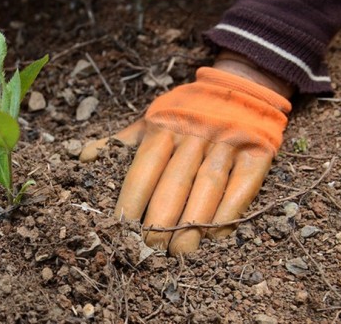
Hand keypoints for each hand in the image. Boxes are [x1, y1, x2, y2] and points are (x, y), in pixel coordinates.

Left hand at [80, 65, 291, 253]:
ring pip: (208, 187)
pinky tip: (214, 235)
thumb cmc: (186, 113)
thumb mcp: (151, 119)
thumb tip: (83, 159)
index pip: (144, 168)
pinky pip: (242, 186)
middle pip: (175, 182)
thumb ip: (121, 142)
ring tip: (179, 252)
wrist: (241, 87)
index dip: (132, 200)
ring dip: (192, 224)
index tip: (123, 227)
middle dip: (160, 219)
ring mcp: (228, 142)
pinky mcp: (257, 153)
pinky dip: (228, 213)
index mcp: (164, 126)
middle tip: (149, 248)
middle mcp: (196, 133)